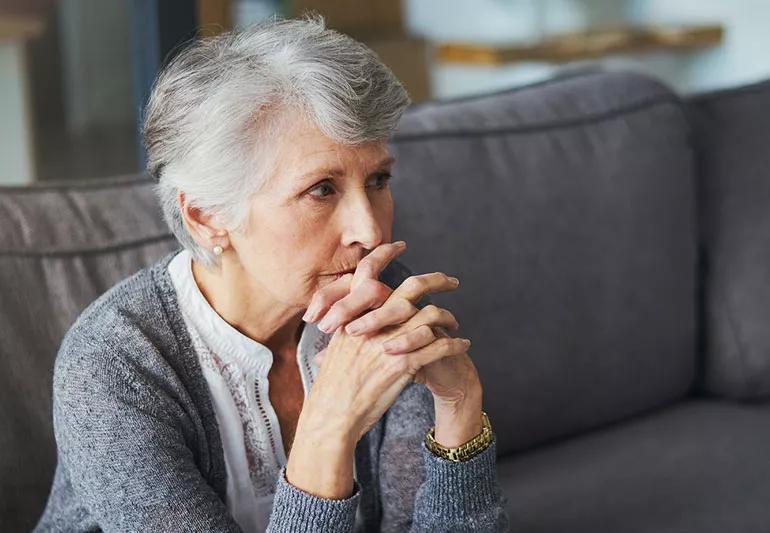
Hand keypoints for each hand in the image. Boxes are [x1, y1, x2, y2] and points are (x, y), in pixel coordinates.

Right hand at [306, 244, 479, 407]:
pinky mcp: (403, 365)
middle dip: (435, 280)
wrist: (330, 416)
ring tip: (457, 324)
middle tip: (452, 280)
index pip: (366, 274)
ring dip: (449, 319)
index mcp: (353, 317)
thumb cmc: (331, 388)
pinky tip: (463, 345)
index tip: (399, 244)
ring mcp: (388, 344)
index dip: (382, 254)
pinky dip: (454, 344)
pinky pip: (438, 347)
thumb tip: (357, 320)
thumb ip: (348, 331)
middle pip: (410, 289)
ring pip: (429, 316)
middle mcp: (371, 325)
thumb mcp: (333, 350)